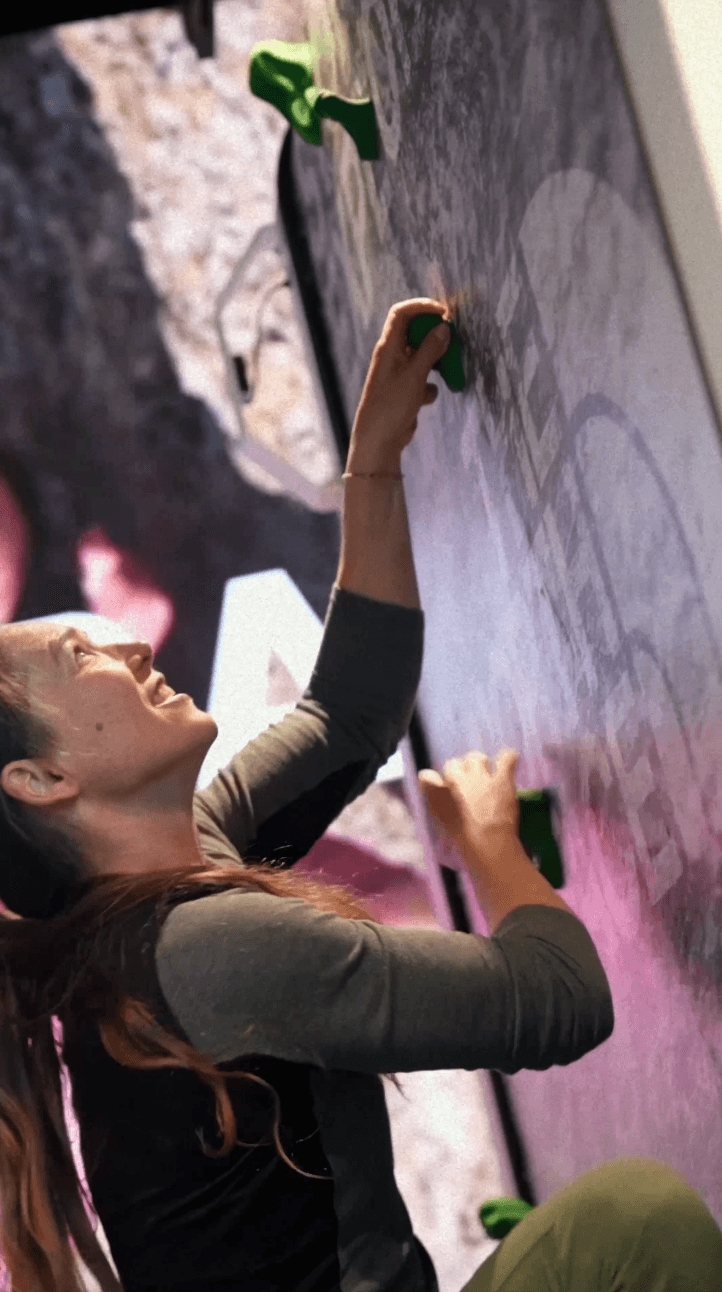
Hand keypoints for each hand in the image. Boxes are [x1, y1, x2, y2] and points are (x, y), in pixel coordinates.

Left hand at [350, 298, 452, 459]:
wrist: (379, 441)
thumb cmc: (391, 406)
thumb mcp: (414, 375)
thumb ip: (430, 350)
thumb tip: (444, 328)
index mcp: (387, 348)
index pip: (401, 313)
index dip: (422, 307)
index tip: (443, 313)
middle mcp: (391, 357)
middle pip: (414, 333)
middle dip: (434, 335)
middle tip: (452, 340)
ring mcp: (398, 374)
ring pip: (421, 357)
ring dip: (435, 362)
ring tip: (447, 369)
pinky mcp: (404, 391)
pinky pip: (422, 380)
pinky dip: (428, 386)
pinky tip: (426, 399)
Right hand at [418, 749, 520, 852]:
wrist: (488, 844)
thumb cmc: (463, 837)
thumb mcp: (441, 817)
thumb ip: (433, 793)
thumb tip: (425, 774)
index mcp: (441, 788)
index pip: (435, 774)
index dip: (444, 782)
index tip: (449, 789)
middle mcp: (459, 778)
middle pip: (456, 763)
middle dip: (460, 771)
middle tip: (468, 784)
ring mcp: (482, 777)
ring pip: (477, 758)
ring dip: (480, 764)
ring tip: (486, 774)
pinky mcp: (502, 780)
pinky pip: (506, 758)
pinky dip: (508, 758)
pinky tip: (510, 760)